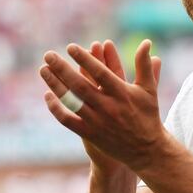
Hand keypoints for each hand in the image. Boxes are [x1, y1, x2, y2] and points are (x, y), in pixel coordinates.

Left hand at [39, 39, 163, 171]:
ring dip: (55, 85)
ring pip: (71, 101)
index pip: (100, 73)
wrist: (146, 150)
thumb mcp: (148, 89)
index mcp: (122, 93)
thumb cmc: (147, 115)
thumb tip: (146, 42)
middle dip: (62, 69)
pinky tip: (47, 95)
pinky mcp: (90, 134)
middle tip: (48, 55)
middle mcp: (108, 107)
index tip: (71, 47)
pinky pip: (68, 120)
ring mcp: (97, 121)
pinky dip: (56, 108)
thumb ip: (144, 65)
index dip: (85, 59)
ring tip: (43, 70)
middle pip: (80, 85)